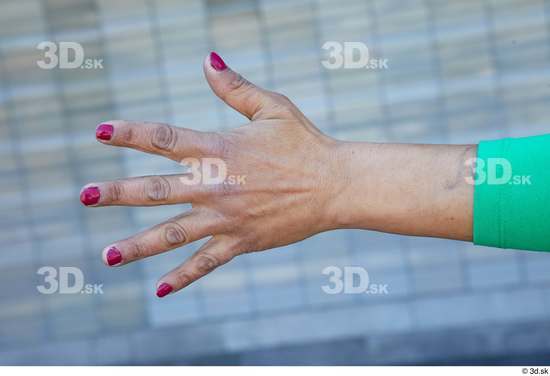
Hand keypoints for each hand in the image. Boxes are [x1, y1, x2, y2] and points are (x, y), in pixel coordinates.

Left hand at [81, 52, 342, 297]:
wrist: (335, 185)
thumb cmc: (304, 143)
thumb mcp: (272, 107)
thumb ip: (235, 88)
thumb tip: (207, 60)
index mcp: (220, 150)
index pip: (165, 140)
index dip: (131, 134)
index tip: (101, 133)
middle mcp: (216, 186)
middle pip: (156, 191)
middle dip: (118, 193)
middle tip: (84, 196)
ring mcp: (227, 218)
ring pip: (173, 234)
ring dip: (138, 245)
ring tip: (107, 258)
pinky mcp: (241, 242)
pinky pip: (206, 263)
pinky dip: (183, 277)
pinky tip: (160, 290)